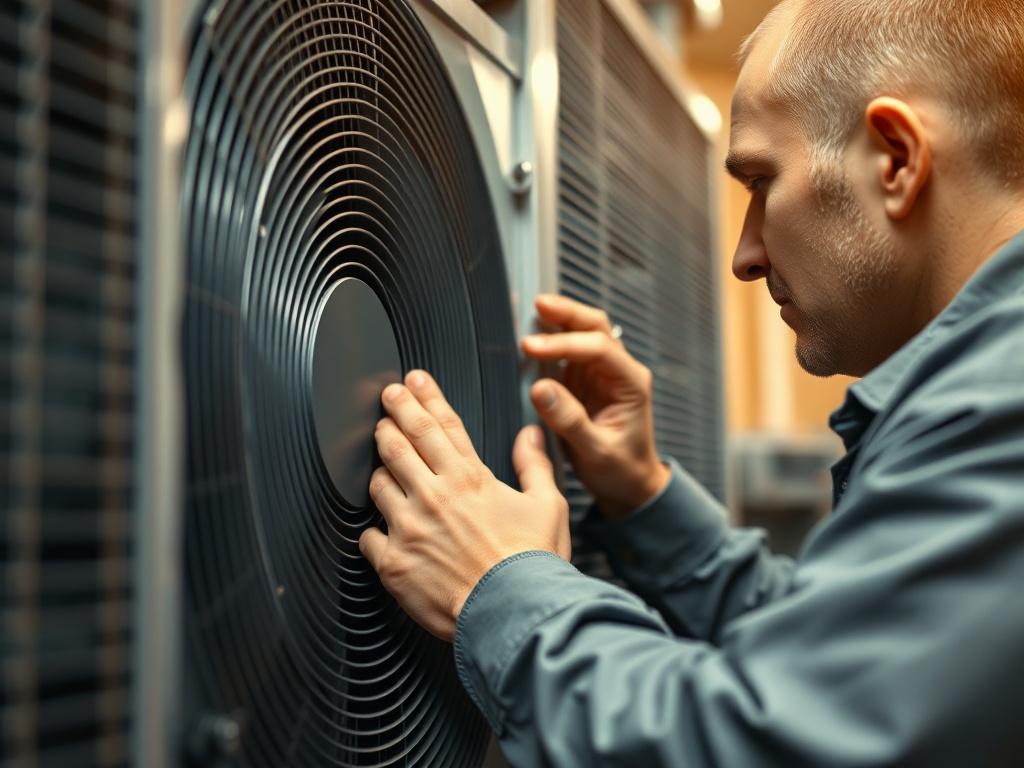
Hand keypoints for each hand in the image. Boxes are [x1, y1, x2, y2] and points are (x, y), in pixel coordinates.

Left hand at [359, 370, 570, 641]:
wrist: (514, 614)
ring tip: (381, 462)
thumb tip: (529, 435)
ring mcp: (410, 527)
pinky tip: (379, 528)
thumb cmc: (534, 564)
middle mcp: (435, 494)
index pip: (441, 424)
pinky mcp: (393, 561)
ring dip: (379, 467)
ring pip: (378, 481)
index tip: (412, 381)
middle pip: (400, 440)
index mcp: (471, 478)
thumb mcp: (548, 506)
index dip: (424, 396)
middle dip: (391, 415)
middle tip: (385, 402)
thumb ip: (534, 466)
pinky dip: (373, 530)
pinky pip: (368, 536)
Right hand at [521, 294, 671, 519]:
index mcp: (631, 383)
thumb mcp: (596, 452)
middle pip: (595, 327)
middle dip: (567, 314)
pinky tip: (531, 336)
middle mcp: (618, 371)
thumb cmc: (620, 469)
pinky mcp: (583, 381)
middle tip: (537, 305)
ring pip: (582, 332)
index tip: (531, 348)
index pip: (599, 349)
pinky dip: (550, 341)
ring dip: (558, 321)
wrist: (629, 484)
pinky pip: (567, 352)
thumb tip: (540, 388)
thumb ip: (570, 421)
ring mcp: (601, 373)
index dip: (564, 344)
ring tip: (530, 312)